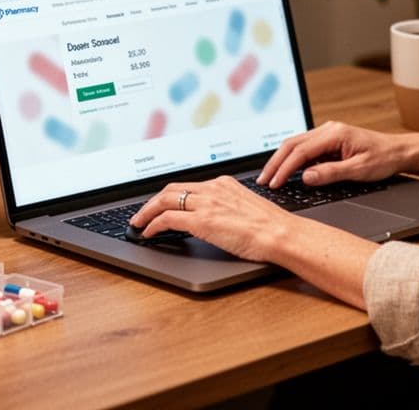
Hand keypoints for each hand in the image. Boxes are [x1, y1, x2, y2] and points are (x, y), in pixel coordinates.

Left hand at [129, 176, 295, 261]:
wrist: (280, 233)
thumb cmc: (271, 227)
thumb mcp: (247, 208)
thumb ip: (229, 207)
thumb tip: (218, 218)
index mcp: (224, 184)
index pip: (189, 186)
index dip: (170, 195)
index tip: (161, 203)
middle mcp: (213, 189)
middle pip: (171, 189)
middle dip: (152, 201)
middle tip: (142, 212)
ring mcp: (206, 203)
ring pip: (164, 200)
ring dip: (146, 212)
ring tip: (138, 222)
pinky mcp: (202, 221)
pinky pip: (167, 219)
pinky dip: (152, 224)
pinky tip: (148, 232)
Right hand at [259, 122, 406, 188]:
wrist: (399, 151)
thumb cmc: (384, 158)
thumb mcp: (359, 170)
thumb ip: (331, 173)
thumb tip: (307, 177)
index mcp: (334, 134)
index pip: (301, 151)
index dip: (285, 168)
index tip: (275, 182)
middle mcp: (328, 130)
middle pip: (292, 144)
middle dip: (276, 163)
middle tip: (264, 181)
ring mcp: (327, 134)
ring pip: (295, 145)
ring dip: (281, 161)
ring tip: (270, 177)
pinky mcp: (328, 141)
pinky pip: (304, 149)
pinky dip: (292, 160)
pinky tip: (286, 172)